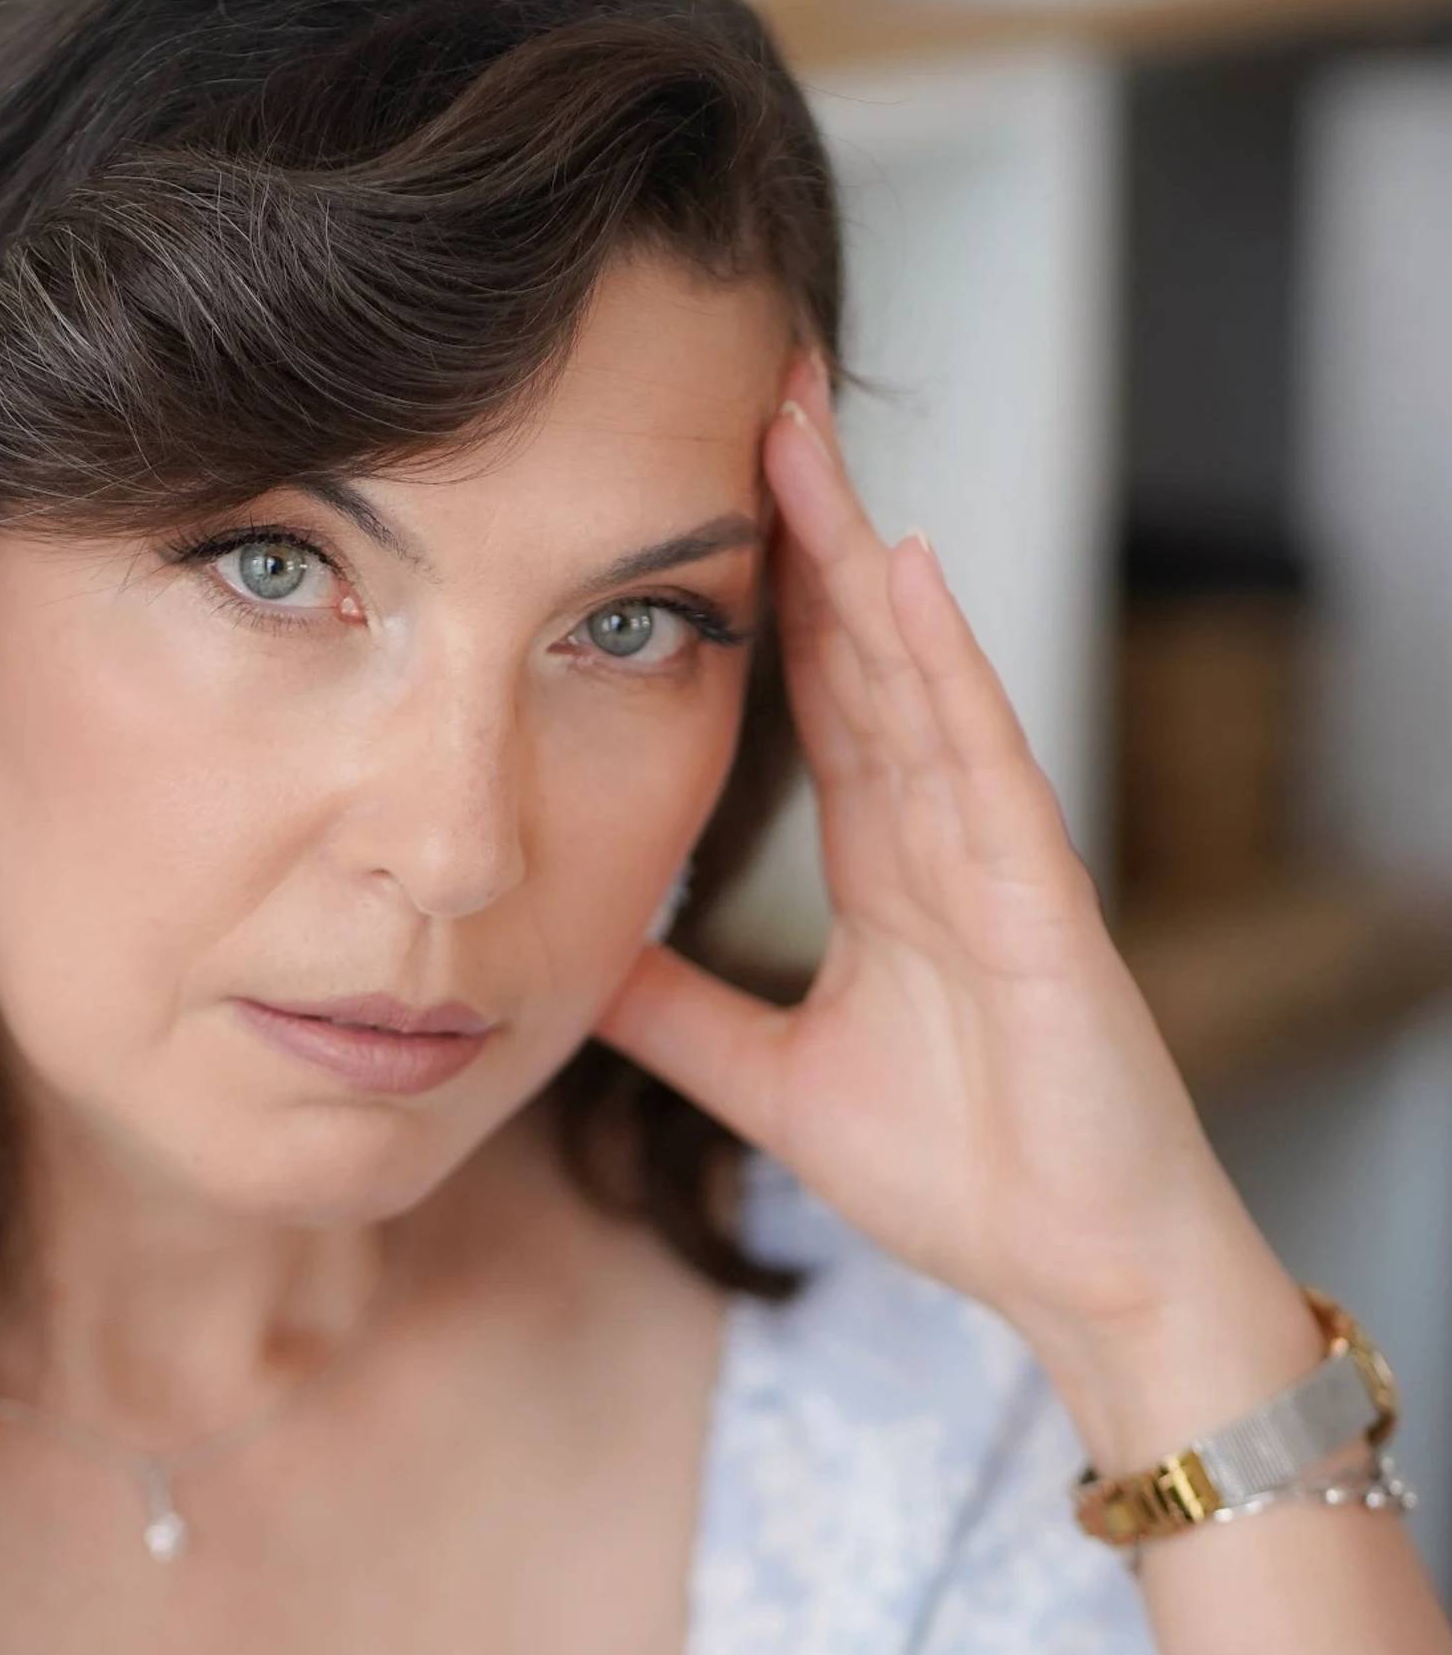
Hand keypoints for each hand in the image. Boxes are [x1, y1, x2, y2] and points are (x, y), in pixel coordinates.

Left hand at [592, 346, 1247, 1346]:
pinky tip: (897, 567)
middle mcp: (941, 832)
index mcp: (889, 866)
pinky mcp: (1039, 894)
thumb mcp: (770, 1083)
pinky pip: (980, 753)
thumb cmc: (965, 1176)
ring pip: (912, 668)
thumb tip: (577, 960)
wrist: (1078, 1272)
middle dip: (806, 516)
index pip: (814, 693)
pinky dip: (939, 659)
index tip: (694, 484)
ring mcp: (994, 851)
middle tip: (747, 382)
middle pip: (859, 643)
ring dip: (855, 546)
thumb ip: (681, 1016)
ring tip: (799, 427)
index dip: (762, 587)